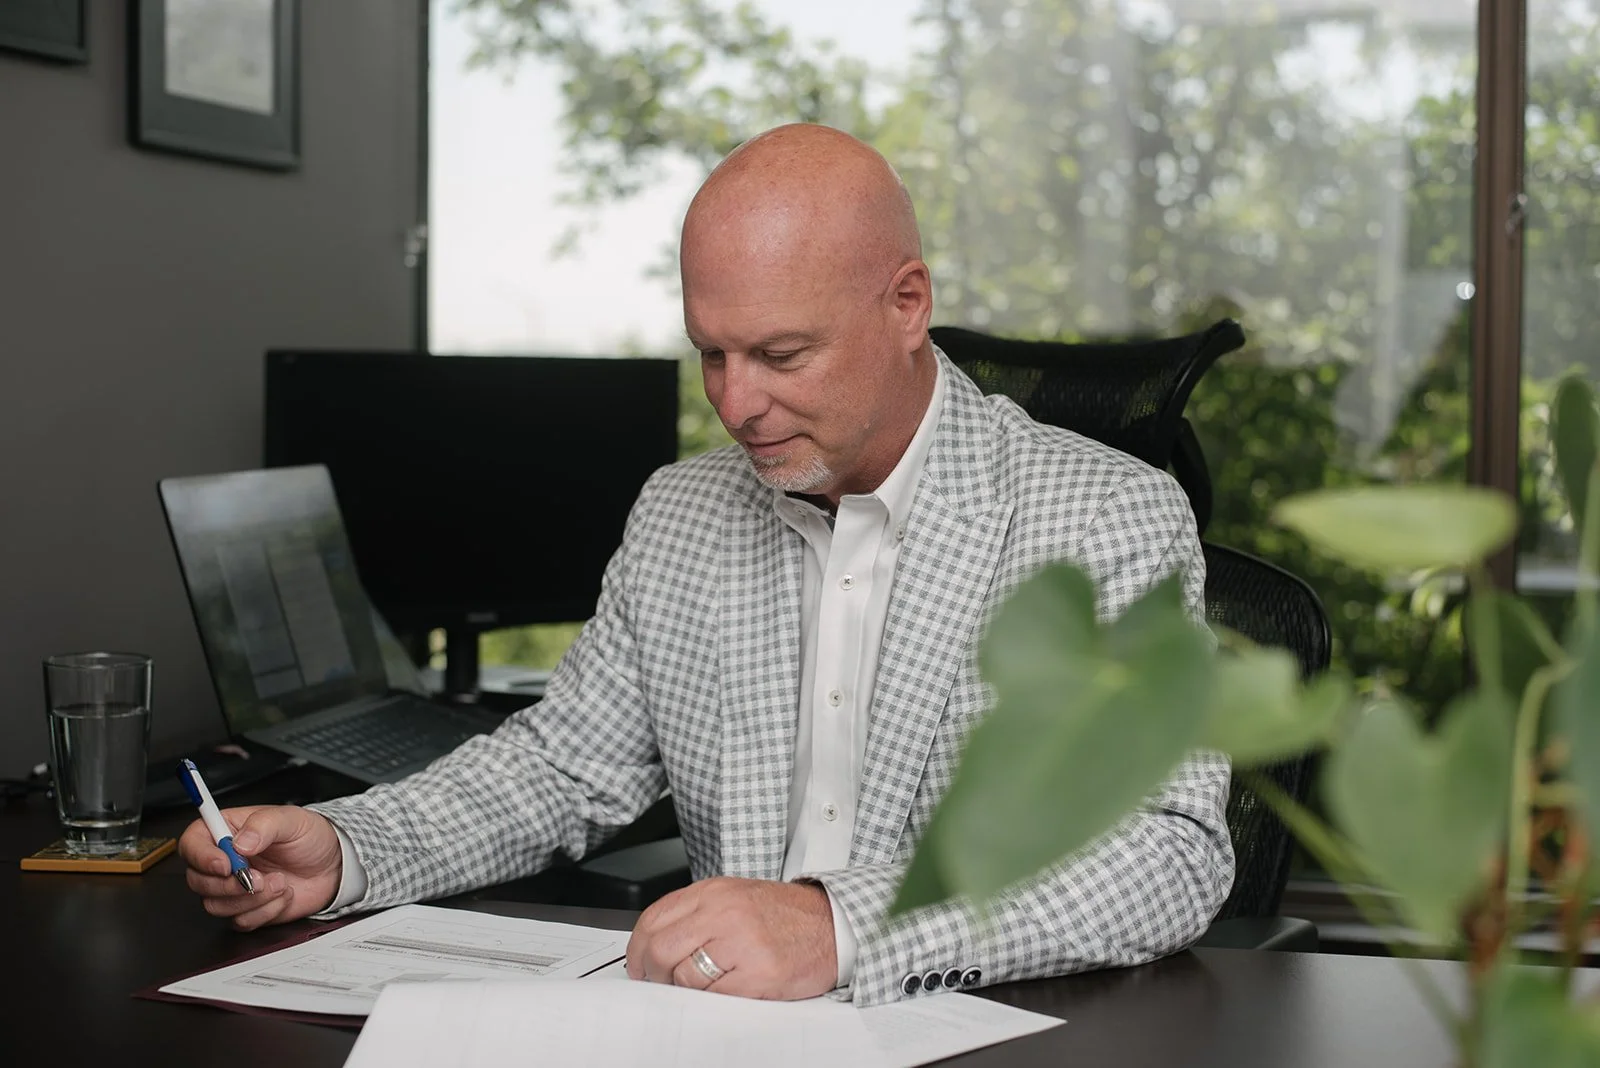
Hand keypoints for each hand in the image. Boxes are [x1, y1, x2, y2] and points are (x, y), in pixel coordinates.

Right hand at [178, 805, 342, 930]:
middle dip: (230, 884)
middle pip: (198, 881)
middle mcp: (224, 861)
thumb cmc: (309, 837)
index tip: (225, 865)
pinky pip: (241, 921)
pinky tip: (284, 895)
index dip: (202, 857)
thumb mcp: (291, 820)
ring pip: (216, 905)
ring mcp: (233, 889)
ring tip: (280, 882)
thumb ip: (264, 825)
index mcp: (227, 832)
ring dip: (252, 899)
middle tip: (260, 877)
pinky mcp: (247, 910)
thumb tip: (239, 842)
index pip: (192, 844)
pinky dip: (266, 911)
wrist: (333, 864)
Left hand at [625, 877, 836, 999]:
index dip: (637, 950)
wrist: (832, 925)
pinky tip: (729, 990)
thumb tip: (654, 947)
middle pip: (660, 950)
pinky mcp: (758, 973)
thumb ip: (695, 915)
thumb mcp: (734, 898)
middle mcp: (723, 912)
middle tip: (662, 984)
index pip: (653, 919)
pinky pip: (713, 996)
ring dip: (686, 990)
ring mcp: (741, 942)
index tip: (639, 966)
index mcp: (713, 892)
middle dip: (653, 975)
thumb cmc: (784, 916)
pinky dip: (713, 1000)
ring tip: (705, 986)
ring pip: (683, 977)